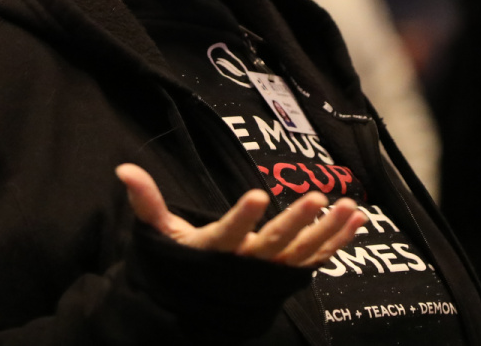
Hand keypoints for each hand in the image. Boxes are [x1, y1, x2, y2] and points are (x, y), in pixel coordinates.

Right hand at [116, 163, 365, 266]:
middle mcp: (246, 264)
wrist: (195, 311)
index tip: (257, 194)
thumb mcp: (160, 235)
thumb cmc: (178, 265)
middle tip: (316, 198)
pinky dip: (338, 242)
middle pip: (274, 243)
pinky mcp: (287, 275)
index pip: (229, 232)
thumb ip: (147, 202)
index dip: (242, 217)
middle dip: (296, 221)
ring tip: (350, 206)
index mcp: (214, 251)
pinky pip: (317, 260)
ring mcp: (270, 272)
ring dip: (328, 230)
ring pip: (303, 252)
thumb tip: (123, 168)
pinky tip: (357, 221)